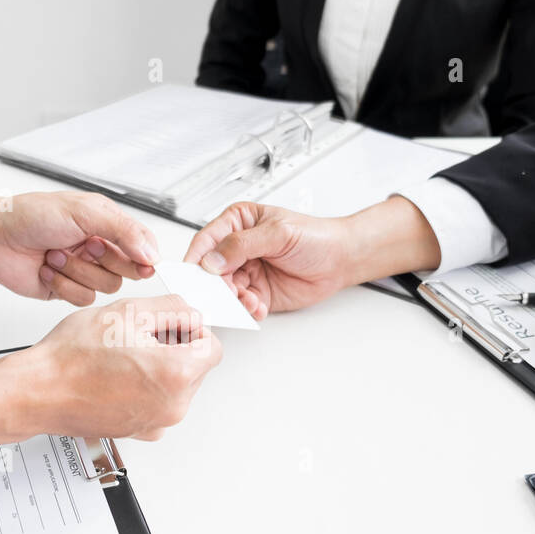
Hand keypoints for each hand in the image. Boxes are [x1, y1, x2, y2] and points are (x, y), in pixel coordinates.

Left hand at [0, 189, 157, 302]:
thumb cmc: (33, 215)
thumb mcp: (85, 212)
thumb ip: (123, 231)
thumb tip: (153, 254)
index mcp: (105, 225)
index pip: (141, 246)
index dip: (143, 257)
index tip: (143, 263)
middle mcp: (97, 249)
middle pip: (126, 271)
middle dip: (105, 261)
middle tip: (86, 246)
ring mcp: (81, 271)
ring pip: (104, 287)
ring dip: (77, 271)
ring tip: (54, 254)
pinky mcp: (64, 289)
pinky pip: (82, 299)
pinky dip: (63, 284)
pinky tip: (46, 269)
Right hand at [0, 295, 222, 444]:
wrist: (39, 391)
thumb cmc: (73, 357)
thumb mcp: (128, 311)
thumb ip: (173, 308)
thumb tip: (190, 314)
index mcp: (177, 373)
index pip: (213, 347)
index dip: (192, 329)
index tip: (170, 326)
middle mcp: (173, 405)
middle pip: (197, 368)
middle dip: (176, 348)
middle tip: (139, 337)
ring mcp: (157, 423)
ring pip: (177, 386)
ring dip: (160, 368)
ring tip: (123, 356)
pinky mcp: (141, 432)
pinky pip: (158, 404)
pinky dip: (146, 390)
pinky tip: (118, 376)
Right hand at [183, 197, 441, 318]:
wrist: (341, 260)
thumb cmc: (315, 237)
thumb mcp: (279, 233)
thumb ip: (243, 244)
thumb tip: (212, 259)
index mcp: (238, 223)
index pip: (207, 240)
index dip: (196, 257)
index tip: (192, 274)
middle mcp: (237, 249)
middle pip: (210, 270)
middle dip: (214, 285)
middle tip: (223, 293)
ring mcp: (246, 272)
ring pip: (224, 290)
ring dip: (233, 299)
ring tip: (250, 300)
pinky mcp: (256, 293)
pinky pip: (241, 306)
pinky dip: (246, 310)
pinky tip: (258, 307)